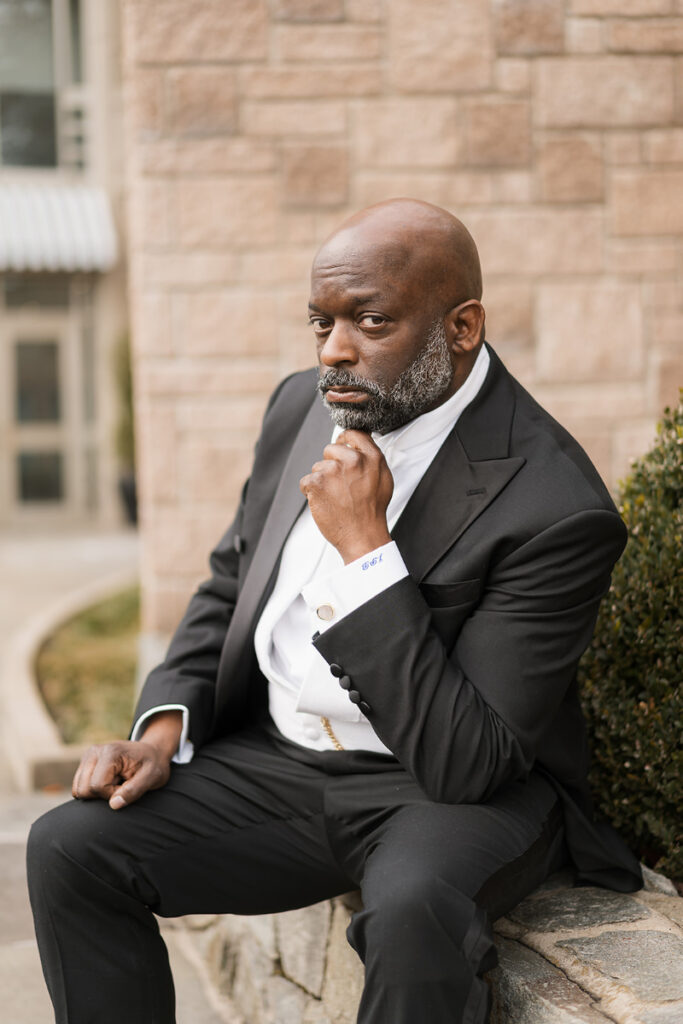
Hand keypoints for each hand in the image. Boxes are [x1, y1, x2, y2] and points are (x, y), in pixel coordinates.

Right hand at [72, 710, 181, 809]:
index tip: (127, 787)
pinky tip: (109, 782)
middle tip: (121, 785)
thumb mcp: (152, 778)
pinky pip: (78, 787)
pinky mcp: (85, 763)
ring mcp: (88, 756)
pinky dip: (92, 791)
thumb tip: (113, 805)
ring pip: (78, 790)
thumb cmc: (153, 765)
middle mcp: (94, 752)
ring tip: (116, 783)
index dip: (112, 794)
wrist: (151, 752)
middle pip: (83, 789)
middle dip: (102, 795)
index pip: (97, 786)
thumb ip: (134, 791)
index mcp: (111, 752)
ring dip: (96, 793)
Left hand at [299, 430, 393, 562]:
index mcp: (372, 457)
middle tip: (340, 485)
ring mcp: (333, 470)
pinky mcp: (316, 483)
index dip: (344, 441)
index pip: (352, 433)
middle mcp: (353, 460)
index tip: (341, 448)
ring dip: (322, 481)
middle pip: (330, 449)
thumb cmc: (372, 511)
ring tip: (335, 497)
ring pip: (318, 467)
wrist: (362, 536)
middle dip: (331, 464)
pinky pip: (306, 481)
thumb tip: (359, 444)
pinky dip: (311, 493)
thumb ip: (371, 459)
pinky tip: (325, 503)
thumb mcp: (383, 479)